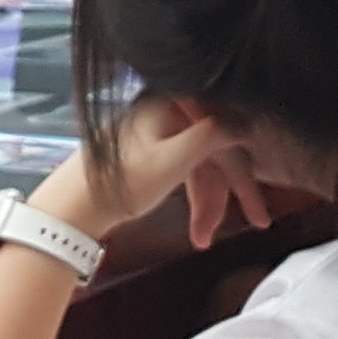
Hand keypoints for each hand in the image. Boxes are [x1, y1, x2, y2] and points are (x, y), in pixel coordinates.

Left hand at [38, 103, 274, 249]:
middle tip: (257, 221)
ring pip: (201, 163)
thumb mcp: (176, 159)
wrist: (74, 206)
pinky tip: (198, 223)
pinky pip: (185, 168)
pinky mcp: (151, 149)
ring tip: (206, 237)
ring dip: (210, 202)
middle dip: (230, 191)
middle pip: (216, 148)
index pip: (226, 126)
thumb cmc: (122, 182)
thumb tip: (246, 122)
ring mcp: (158, 129)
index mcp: (172, 101)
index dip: (247, 163)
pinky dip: (194, 195)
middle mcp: (167, 109)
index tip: (264, 192)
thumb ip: (214, 134)